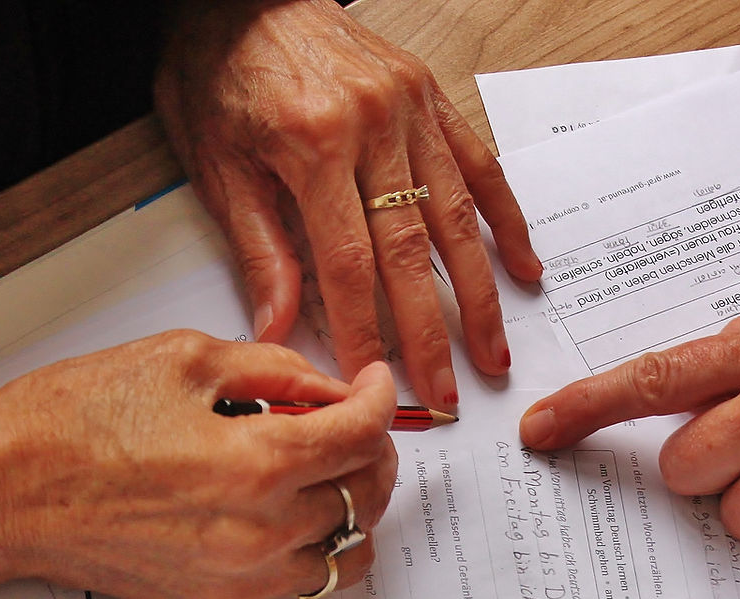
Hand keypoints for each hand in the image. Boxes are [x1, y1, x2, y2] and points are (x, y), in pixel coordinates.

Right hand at [0, 331, 397, 598]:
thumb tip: (328, 386)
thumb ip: (277, 370)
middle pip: (367, 491)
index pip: (364, 433)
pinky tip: (295, 511)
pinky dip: (318, 545)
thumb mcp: (184, 358)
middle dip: (374, 445)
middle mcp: (256, 532)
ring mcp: (237, 577)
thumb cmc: (69, 424)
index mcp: (254, 464)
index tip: (376, 384)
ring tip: (330, 466)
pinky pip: (300, 581)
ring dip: (353, 501)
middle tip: (356, 419)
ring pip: (347, 547)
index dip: (383, 397)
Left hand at [154, 0, 541, 408]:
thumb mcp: (216, 160)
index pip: (348, 263)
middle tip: (449, 390)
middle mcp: (373, 126)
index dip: (364, 331)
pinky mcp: (430, 96)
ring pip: (457, 216)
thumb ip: (257, 245)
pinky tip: (523, 265)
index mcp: (313, 144)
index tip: (374, 381)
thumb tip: (278, 323)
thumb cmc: (218, 68)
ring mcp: (411, 109)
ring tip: (495, 349)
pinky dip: (504, 218)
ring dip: (480, 292)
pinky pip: (479, 163)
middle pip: (412, 251)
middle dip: (433, 332)